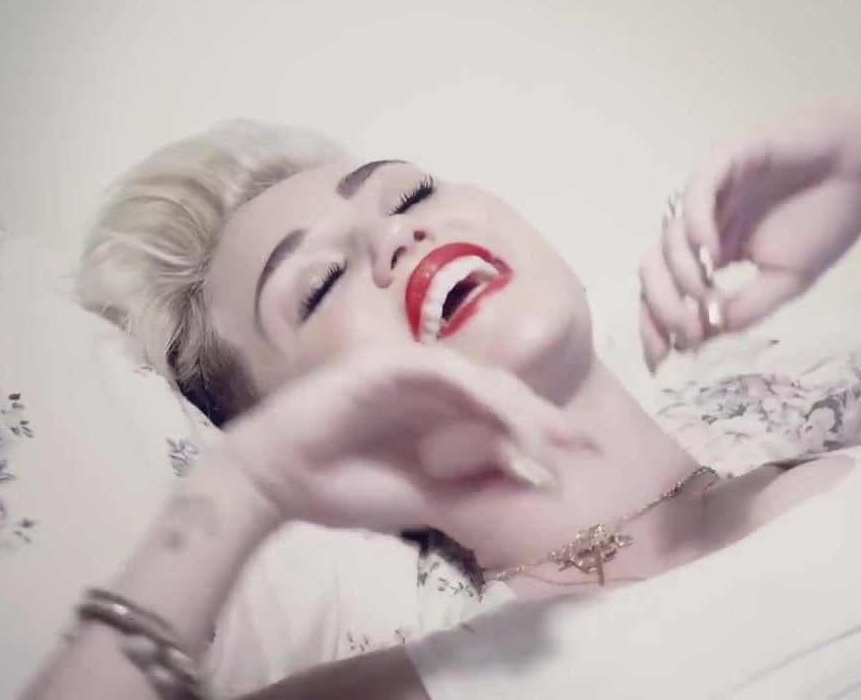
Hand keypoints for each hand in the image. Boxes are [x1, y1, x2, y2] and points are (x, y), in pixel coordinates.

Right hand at [221, 348, 590, 532]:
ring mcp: (408, 370)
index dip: (544, 428)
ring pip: (480, 379)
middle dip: (544, 417)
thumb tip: (533, 477)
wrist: (276, 485)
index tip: (584, 452)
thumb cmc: (343, 488)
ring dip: (517, 409)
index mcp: (439, 413)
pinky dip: (477, 394)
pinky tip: (503, 418)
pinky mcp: (386, 365)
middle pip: (502, 391)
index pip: (503, 413)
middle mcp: (429, 386)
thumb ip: (474, 482)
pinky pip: (444, 372)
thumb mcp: (427, 495)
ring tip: (546, 439)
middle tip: (579, 443)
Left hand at [639, 101, 860, 370]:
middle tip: (685, 332)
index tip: (662, 362)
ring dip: (680, 272)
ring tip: (705, 296)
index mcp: (708, 253)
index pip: (665, 293)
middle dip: (661, 307)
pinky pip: (698, 191)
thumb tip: (700, 340)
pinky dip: (696, 225)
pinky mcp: (728, 157)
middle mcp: (699, 224)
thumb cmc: (826, 220)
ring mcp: (709, 191)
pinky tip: (712, 255)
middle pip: (653, 268)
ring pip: (668, 234)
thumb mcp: (787, 282)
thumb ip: (745, 310)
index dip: (655, 327)